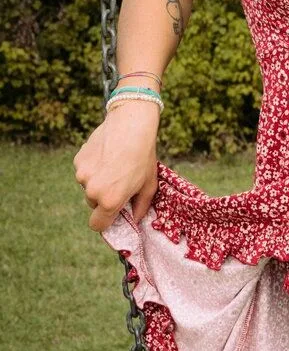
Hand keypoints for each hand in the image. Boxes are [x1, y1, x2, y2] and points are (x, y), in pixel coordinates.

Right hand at [73, 101, 160, 232]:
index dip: (105, 221)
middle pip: (93, 204)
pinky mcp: (78, 161)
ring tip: (114, 164)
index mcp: (110, 201)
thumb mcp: (149, 184)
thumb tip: (135, 220)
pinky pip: (84, 171)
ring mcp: (82, 175)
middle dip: (104, 198)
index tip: (113, 213)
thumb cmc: (144, 156)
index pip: (97, 225)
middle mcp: (92, 191)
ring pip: (88, 186)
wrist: (131, 124)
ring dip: (98, 181)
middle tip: (119, 182)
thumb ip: (141, 207)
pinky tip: (106, 154)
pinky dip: (93, 167)